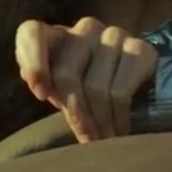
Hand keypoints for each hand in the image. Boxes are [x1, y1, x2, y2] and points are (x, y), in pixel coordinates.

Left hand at [15, 16, 157, 142]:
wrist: (136, 81)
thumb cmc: (85, 89)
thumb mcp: (60, 89)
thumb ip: (46, 85)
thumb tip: (44, 91)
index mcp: (55, 36)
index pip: (32, 34)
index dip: (33, 62)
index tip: (41, 95)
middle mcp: (84, 29)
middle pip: (66, 72)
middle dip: (76, 114)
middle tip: (85, 142)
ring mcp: (113, 35)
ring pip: (95, 86)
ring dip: (99, 121)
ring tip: (103, 141)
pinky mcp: (139, 47)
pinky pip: (121, 90)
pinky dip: (118, 117)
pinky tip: (120, 130)